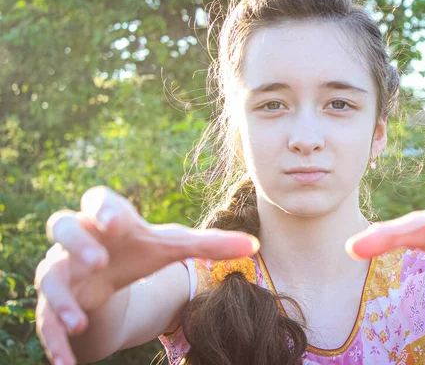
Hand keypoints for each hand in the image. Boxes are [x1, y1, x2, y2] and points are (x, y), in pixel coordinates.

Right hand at [35, 186, 258, 364]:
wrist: (108, 277)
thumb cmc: (138, 251)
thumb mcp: (172, 248)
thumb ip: (209, 245)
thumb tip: (254, 245)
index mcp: (110, 218)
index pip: (99, 201)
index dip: (104, 208)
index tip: (114, 221)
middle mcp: (80, 239)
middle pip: (63, 227)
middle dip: (78, 242)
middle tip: (98, 260)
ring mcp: (63, 270)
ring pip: (49, 275)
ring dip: (61, 297)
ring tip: (78, 321)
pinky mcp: (55, 302)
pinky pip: (45, 319)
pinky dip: (54, 340)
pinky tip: (66, 363)